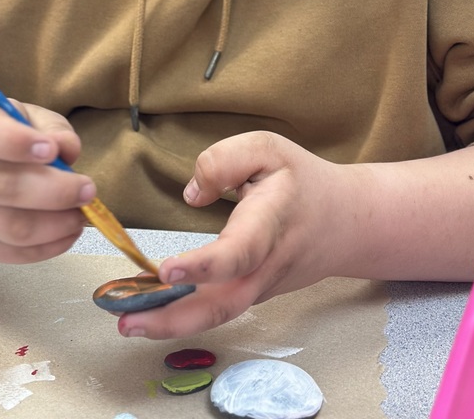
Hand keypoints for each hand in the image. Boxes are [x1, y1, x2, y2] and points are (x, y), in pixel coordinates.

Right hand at [0, 101, 96, 263]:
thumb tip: (68, 148)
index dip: (19, 143)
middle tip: (87, 190)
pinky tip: (68, 232)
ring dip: (53, 225)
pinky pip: (11, 253)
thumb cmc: (8, 141)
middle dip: (54, 191)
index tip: (51, 150)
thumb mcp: (29, 119)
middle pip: (3, 187)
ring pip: (8, 227)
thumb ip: (52, 128)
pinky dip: (47, 247)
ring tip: (80, 216)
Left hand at [118, 131, 350, 339]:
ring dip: (171, 324)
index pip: (238, 252)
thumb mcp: (268, 148)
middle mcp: (265, 265)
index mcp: (269, 222)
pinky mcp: (253, 294)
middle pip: (223, 303)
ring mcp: (260, 286)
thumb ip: (224, 160)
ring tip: (127, 323)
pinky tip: (151, 313)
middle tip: (127, 321)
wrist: (346, 223)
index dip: (203, 266)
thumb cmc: (302, 181)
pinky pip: (219, 308)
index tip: (167, 269)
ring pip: (218, 315)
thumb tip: (192, 194)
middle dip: (174, 317)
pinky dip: (184, 316)